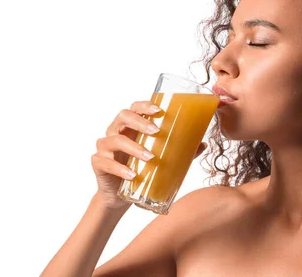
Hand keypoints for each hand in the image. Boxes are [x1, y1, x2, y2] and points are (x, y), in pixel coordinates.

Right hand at [91, 101, 207, 209]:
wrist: (120, 195)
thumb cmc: (141, 169)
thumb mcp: (161, 158)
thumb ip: (180, 150)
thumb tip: (203, 144)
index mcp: (130, 126)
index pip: (134, 107)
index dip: (144, 105)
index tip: (158, 110)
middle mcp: (115, 132)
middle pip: (123, 117)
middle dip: (140, 121)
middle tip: (156, 131)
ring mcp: (105, 147)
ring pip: (115, 140)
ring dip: (134, 148)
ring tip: (150, 158)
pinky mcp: (98, 163)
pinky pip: (106, 163)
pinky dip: (120, 169)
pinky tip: (133, 175)